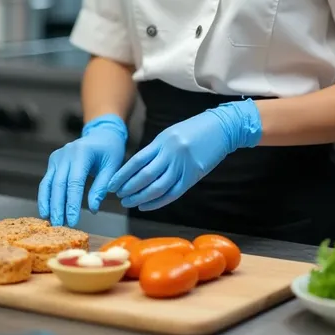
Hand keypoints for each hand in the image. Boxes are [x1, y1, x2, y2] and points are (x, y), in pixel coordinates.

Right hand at [38, 114, 127, 226]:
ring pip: (49, 183)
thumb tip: (93, 209)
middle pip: (59, 184)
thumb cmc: (110, 150)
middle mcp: (66, 153)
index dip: (72, 203)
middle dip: (59, 207)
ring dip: (49, 203)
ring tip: (51, 221)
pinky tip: (46, 211)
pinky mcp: (54, 161)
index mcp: (82, 152)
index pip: (75, 182)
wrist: (101, 133)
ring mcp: (58, 156)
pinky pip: (47, 181)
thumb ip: (101, 187)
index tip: (73, 221)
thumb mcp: (112, 166)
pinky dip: (46, 196)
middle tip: (60, 225)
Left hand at [108, 98, 261, 211]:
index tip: (112, 184)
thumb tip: (137, 168)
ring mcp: (183, 165)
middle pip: (145, 176)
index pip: (137, 161)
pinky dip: (157, 202)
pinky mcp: (193, 176)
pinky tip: (146, 206)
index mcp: (163, 140)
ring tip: (129, 202)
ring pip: (157, 187)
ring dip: (140, 197)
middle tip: (119, 197)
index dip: (123, 175)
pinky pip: (172, 193)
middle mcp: (171, 153)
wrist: (222, 128)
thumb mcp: (171, 134)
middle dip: (129, 188)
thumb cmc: (194, 130)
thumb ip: (156, 150)